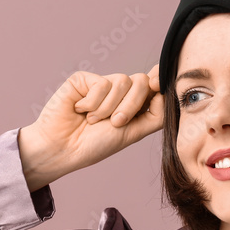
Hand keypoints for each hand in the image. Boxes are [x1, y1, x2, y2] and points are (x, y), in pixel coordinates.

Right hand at [18, 64, 163, 190]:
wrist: (62, 149)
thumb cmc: (94, 145)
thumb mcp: (133, 133)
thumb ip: (154, 115)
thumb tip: (167, 93)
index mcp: (132, 105)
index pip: (152, 85)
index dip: (158, 81)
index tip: (159, 85)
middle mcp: (118, 93)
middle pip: (141, 82)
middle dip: (131, 106)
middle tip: (115, 123)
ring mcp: (101, 84)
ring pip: (123, 81)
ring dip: (109, 108)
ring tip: (93, 120)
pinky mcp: (84, 79)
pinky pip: (102, 83)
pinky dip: (93, 103)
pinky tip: (80, 111)